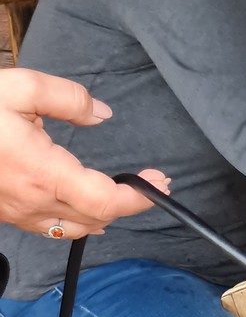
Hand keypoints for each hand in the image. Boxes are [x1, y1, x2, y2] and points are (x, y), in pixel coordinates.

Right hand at [0, 68, 169, 238]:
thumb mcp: (22, 87)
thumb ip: (69, 99)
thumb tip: (102, 115)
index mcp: (42, 172)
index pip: (104, 201)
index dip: (138, 197)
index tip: (159, 181)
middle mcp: (31, 201)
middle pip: (94, 219)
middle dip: (129, 204)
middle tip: (154, 183)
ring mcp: (15, 212)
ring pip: (71, 229)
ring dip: (103, 216)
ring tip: (127, 196)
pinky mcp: (4, 212)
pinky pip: (48, 227)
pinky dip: (76, 220)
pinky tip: (84, 208)